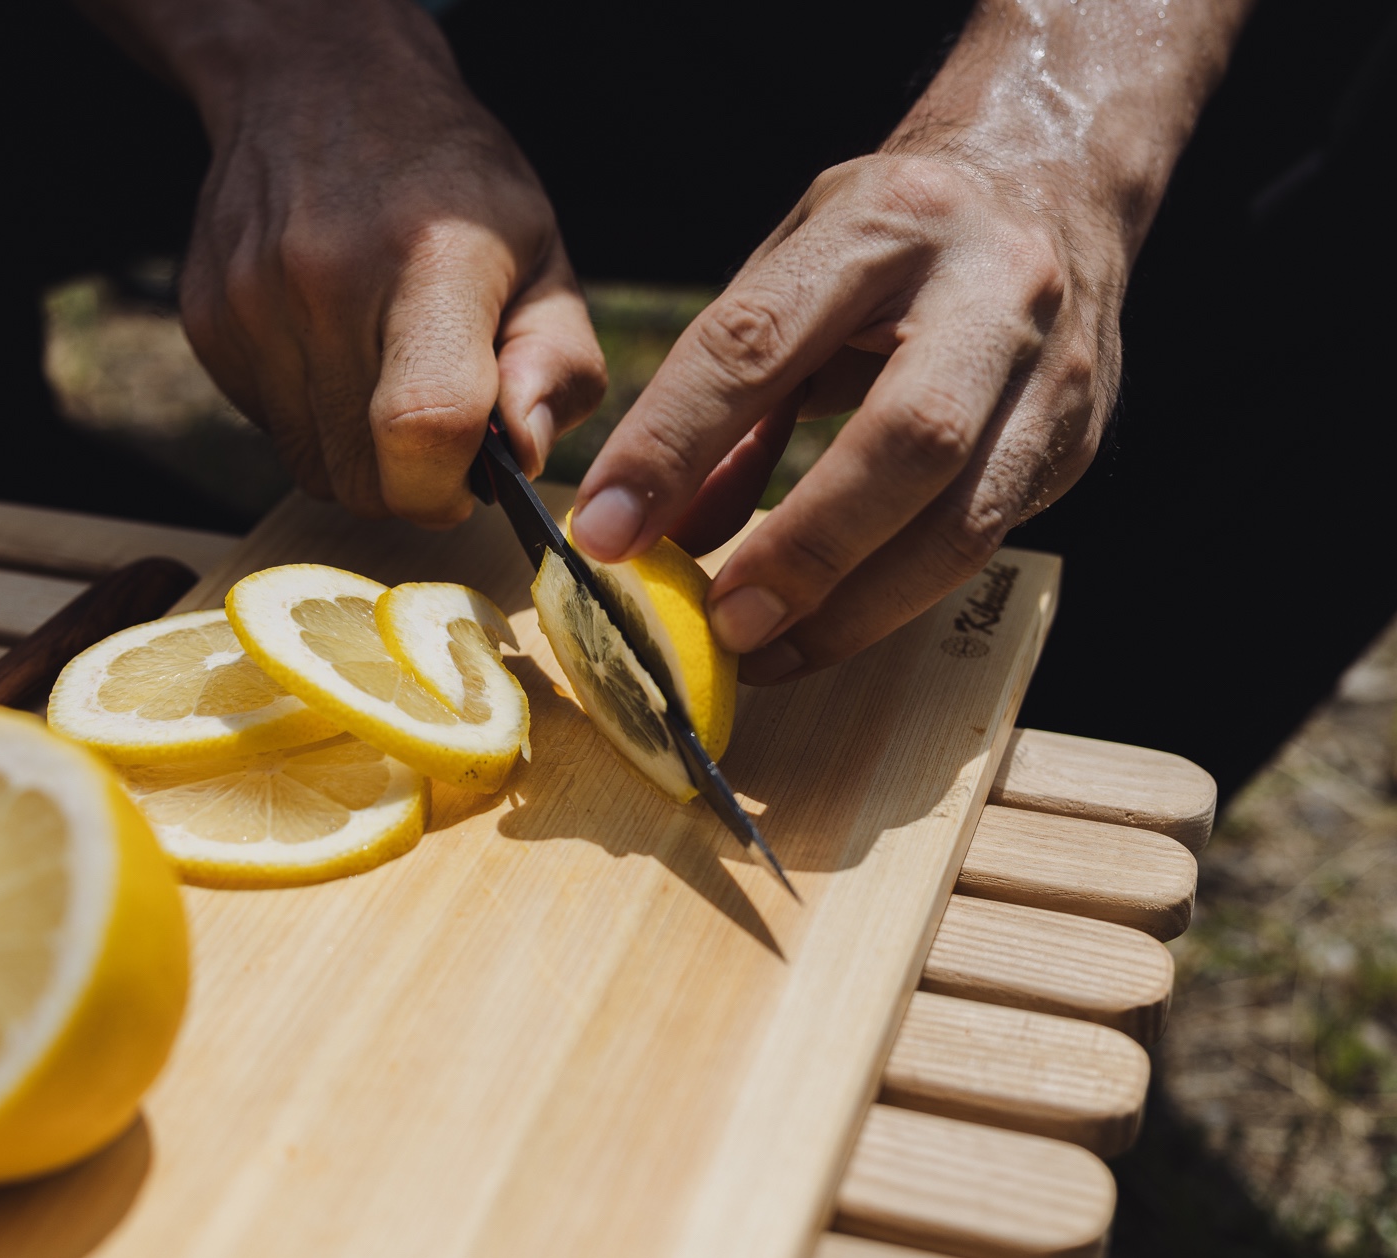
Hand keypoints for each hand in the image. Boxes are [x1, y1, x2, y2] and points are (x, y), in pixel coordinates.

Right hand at [169, 3, 604, 525]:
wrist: (317, 84)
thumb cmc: (453, 185)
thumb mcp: (542, 252)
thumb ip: (555, 363)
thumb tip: (521, 458)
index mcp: (429, 260)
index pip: (423, 426)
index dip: (448, 486)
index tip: (469, 480)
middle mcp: (324, 281)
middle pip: (362, 475)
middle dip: (410, 484)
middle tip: (439, 428)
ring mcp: (250, 303)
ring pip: (310, 468)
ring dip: (358, 453)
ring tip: (385, 372)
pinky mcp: (207, 323)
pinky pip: (270, 429)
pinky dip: (311, 417)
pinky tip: (334, 349)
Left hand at [574, 148, 1122, 684]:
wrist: (1058, 185)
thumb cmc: (890, 238)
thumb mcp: (789, 273)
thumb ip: (719, 394)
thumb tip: (646, 530)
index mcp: (889, 220)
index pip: (758, 342)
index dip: (671, 444)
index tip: (604, 531)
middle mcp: (992, 288)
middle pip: (906, 440)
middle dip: (802, 547)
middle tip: (718, 621)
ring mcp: (1054, 372)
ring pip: (963, 522)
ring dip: (851, 607)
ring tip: (760, 650)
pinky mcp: (1075, 444)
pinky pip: (981, 545)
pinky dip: (890, 601)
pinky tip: (822, 627)